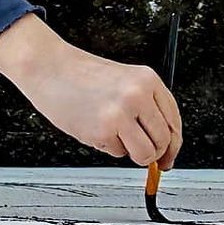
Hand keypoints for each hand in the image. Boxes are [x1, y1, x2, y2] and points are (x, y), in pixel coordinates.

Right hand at [0, 14, 182, 167]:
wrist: (49, 67)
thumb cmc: (81, 75)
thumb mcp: (124, 81)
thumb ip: (145, 108)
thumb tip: (161, 146)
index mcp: (148, 79)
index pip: (174, 120)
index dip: (173, 144)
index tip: (169, 156)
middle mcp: (139, 94)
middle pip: (164, 140)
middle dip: (154, 154)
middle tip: (141, 153)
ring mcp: (123, 112)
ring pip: (147, 153)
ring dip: (133, 154)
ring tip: (115, 137)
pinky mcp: (105, 129)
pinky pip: (119, 153)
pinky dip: (108, 148)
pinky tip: (95, 128)